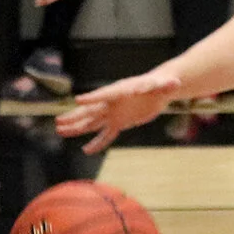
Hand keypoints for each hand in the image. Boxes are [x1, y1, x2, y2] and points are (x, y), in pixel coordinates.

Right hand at [56, 70, 186, 152]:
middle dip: (76, 116)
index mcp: (122, 91)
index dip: (93, 98)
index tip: (78, 100)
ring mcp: (115, 113)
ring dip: (77, 127)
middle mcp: (114, 102)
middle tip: (59, 121)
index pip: (105, 94)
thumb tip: (174, 84)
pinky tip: (86, 150)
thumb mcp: (166, 84)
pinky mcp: (120, 122)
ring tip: (60, 131)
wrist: (161, 89)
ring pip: (93, 122)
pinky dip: (97, 142)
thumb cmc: (163, 84)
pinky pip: (106, 134)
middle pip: (91, 110)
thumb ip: (167, 85)